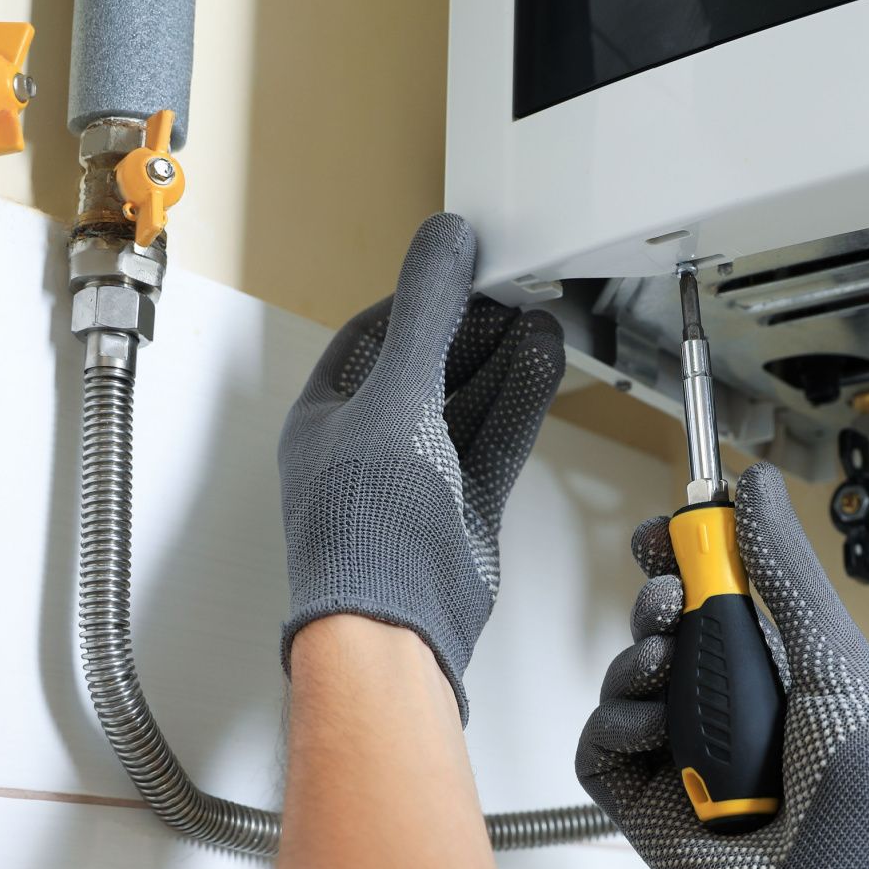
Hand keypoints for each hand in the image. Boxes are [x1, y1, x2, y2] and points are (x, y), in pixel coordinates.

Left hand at [278, 213, 563, 718]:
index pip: (370, 337)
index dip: (415, 298)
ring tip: (539, 321)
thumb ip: (426, 315)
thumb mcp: (395, 397)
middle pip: (426, 367)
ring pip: (467, 404)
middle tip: (510, 293)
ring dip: (504, 362)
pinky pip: (495, 441)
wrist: (393, 624)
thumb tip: (442, 244)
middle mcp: (367, 447)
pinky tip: (543, 364)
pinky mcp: (460, 510)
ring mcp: (417, 481)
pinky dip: (520, 402)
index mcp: (325, 418)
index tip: (457, 267)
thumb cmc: (364, 531)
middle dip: (470, 329)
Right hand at [577, 462, 868, 868]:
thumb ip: (782, 566)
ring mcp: (686, 764)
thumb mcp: (828, 648)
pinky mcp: (651, 813)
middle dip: (653, 605)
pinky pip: (601, 751)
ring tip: (666, 665)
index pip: (708, 601)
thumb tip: (752, 484)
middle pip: (657, 636)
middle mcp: (726, 714)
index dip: (679, 562)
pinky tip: (657, 728)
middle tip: (671, 601)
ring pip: (621, 688)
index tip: (664, 534)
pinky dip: (614, 725)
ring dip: (633, 662)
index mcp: (774, 670)